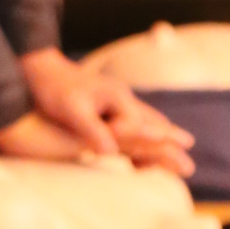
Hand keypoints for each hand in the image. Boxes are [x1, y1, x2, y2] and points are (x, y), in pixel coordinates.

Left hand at [13, 48, 194, 175]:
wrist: (40, 71)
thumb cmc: (53, 90)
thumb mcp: (70, 110)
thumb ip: (92, 129)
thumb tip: (111, 152)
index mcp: (117, 98)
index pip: (135, 126)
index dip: (130, 140)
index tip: (126, 156)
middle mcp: (122, 99)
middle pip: (152, 121)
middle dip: (170, 135)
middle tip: (189, 145)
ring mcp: (116, 102)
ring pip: (146, 119)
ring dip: (162, 132)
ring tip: (182, 141)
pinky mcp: (108, 106)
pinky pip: (134, 120)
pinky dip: (146, 129)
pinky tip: (145, 137)